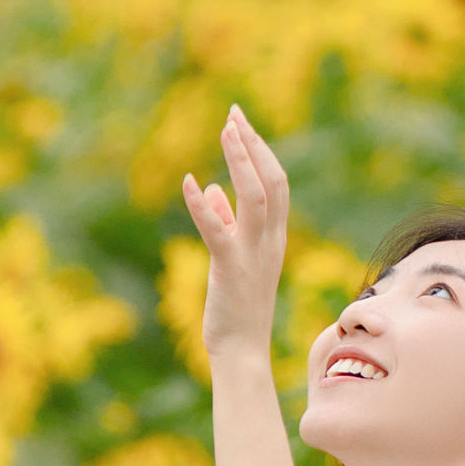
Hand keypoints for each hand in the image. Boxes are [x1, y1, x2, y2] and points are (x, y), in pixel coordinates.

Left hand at [182, 106, 289, 366]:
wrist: (242, 352)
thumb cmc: (236, 308)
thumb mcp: (233, 259)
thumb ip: (225, 222)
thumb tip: (212, 191)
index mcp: (273, 237)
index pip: (276, 183)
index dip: (259, 150)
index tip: (240, 122)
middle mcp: (270, 241)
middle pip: (272, 181)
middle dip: (254, 144)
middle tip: (234, 113)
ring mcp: (253, 254)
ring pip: (256, 197)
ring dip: (241, 160)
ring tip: (226, 129)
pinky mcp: (230, 268)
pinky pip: (218, 230)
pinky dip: (202, 205)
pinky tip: (188, 182)